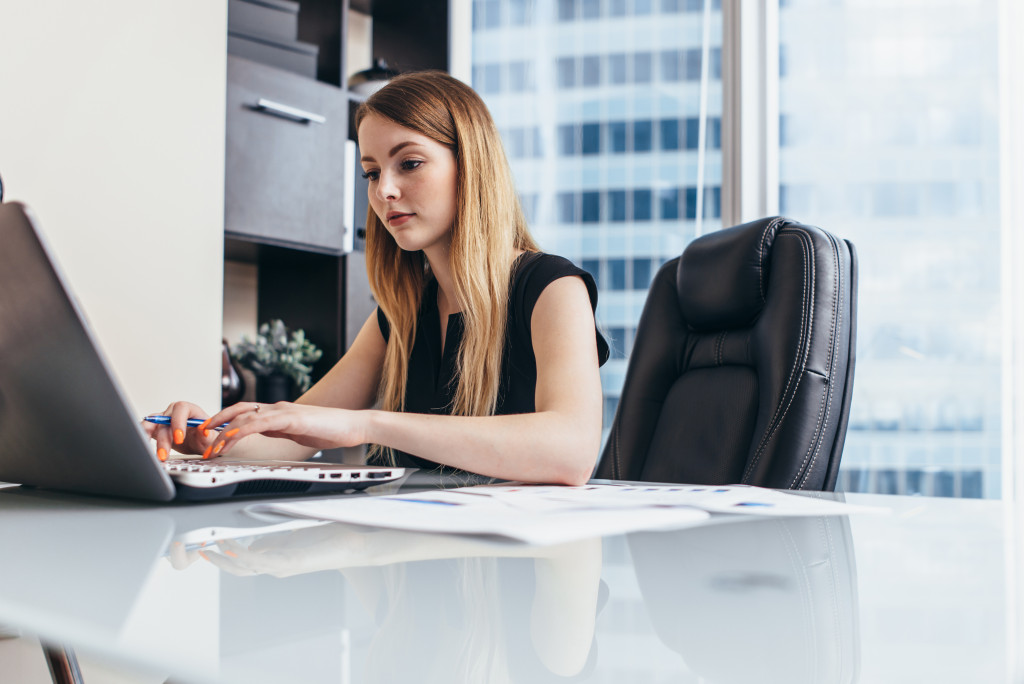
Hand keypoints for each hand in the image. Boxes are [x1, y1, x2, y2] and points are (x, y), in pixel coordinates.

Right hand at [142, 401, 215, 460]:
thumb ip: (208, 435)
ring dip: (148, 439)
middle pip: (164, 421)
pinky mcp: (155, 428)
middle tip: (164, 455)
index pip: (181, 409)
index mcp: (190, 409)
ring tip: (150, 453)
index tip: (179, 438)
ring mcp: (163, 420)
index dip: (178, 422)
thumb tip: (203, 431)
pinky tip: (143, 449)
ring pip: (151, 424)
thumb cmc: (207, 437)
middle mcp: (174, 412)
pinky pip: (145, 430)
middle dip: (163, 439)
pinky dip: (142, 438)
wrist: (200, 443)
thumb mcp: (212, 438)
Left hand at [199, 401, 368, 458]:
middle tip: (201, 438)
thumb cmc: (330, 430)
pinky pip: (259, 422)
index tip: (210, 433)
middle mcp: (278, 407)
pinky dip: (240, 430)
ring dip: (223, 432)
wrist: (353, 426)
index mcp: (279, 412)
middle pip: (238, 410)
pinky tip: (230, 439)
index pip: (245, 412)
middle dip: (216, 423)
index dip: (225, 420)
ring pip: (244, 416)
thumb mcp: (298, 432)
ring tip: (211, 447)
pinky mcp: (290, 418)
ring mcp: (283, 411)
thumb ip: (279, 430)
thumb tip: (263, 433)